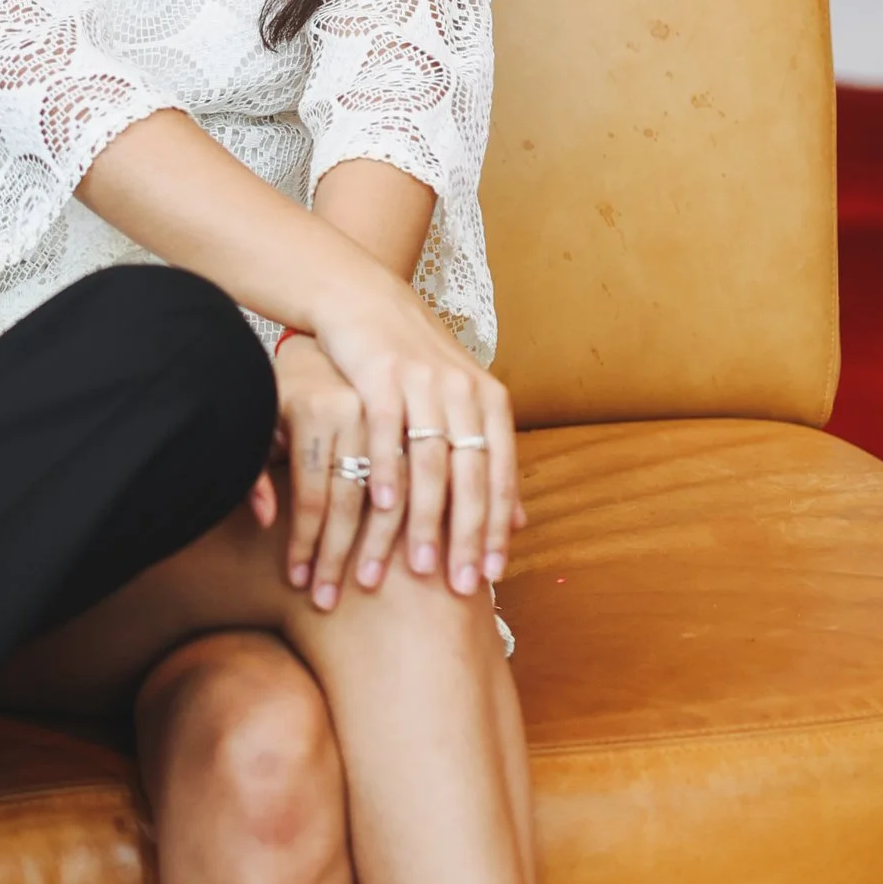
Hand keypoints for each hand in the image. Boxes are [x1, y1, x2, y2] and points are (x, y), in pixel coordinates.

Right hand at [274, 285, 521, 603]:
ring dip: (425, 520)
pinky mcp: (380, 376)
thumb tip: (518, 523)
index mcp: (489, 401)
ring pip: (430, 464)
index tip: (490, 576)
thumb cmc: (411, 360)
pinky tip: (380, 509)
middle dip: (465, 537)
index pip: (500, 476)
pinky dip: (385, 472)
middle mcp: (463, 392)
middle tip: (458, 586)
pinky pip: (386, 433)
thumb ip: (488, 459)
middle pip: (471, 478)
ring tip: (417, 568)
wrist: (364, 297)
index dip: (495, 529)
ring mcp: (423, 383)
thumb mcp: (461, 402)